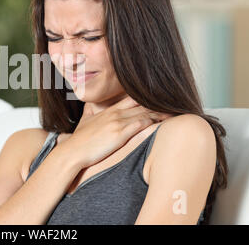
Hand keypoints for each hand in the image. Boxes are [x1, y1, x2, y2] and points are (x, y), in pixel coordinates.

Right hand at [57, 95, 171, 168]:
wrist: (72, 152)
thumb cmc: (79, 140)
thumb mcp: (84, 121)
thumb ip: (90, 111)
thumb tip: (90, 105)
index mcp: (109, 110)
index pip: (131, 98)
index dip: (145, 96)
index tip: (158, 95)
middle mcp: (115, 113)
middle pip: (141, 103)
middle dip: (157, 101)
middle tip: (174, 99)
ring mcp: (118, 122)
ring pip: (144, 112)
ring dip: (160, 110)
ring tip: (176, 109)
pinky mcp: (120, 133)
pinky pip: (141, 124)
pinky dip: (154, 121)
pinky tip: (165, 120)